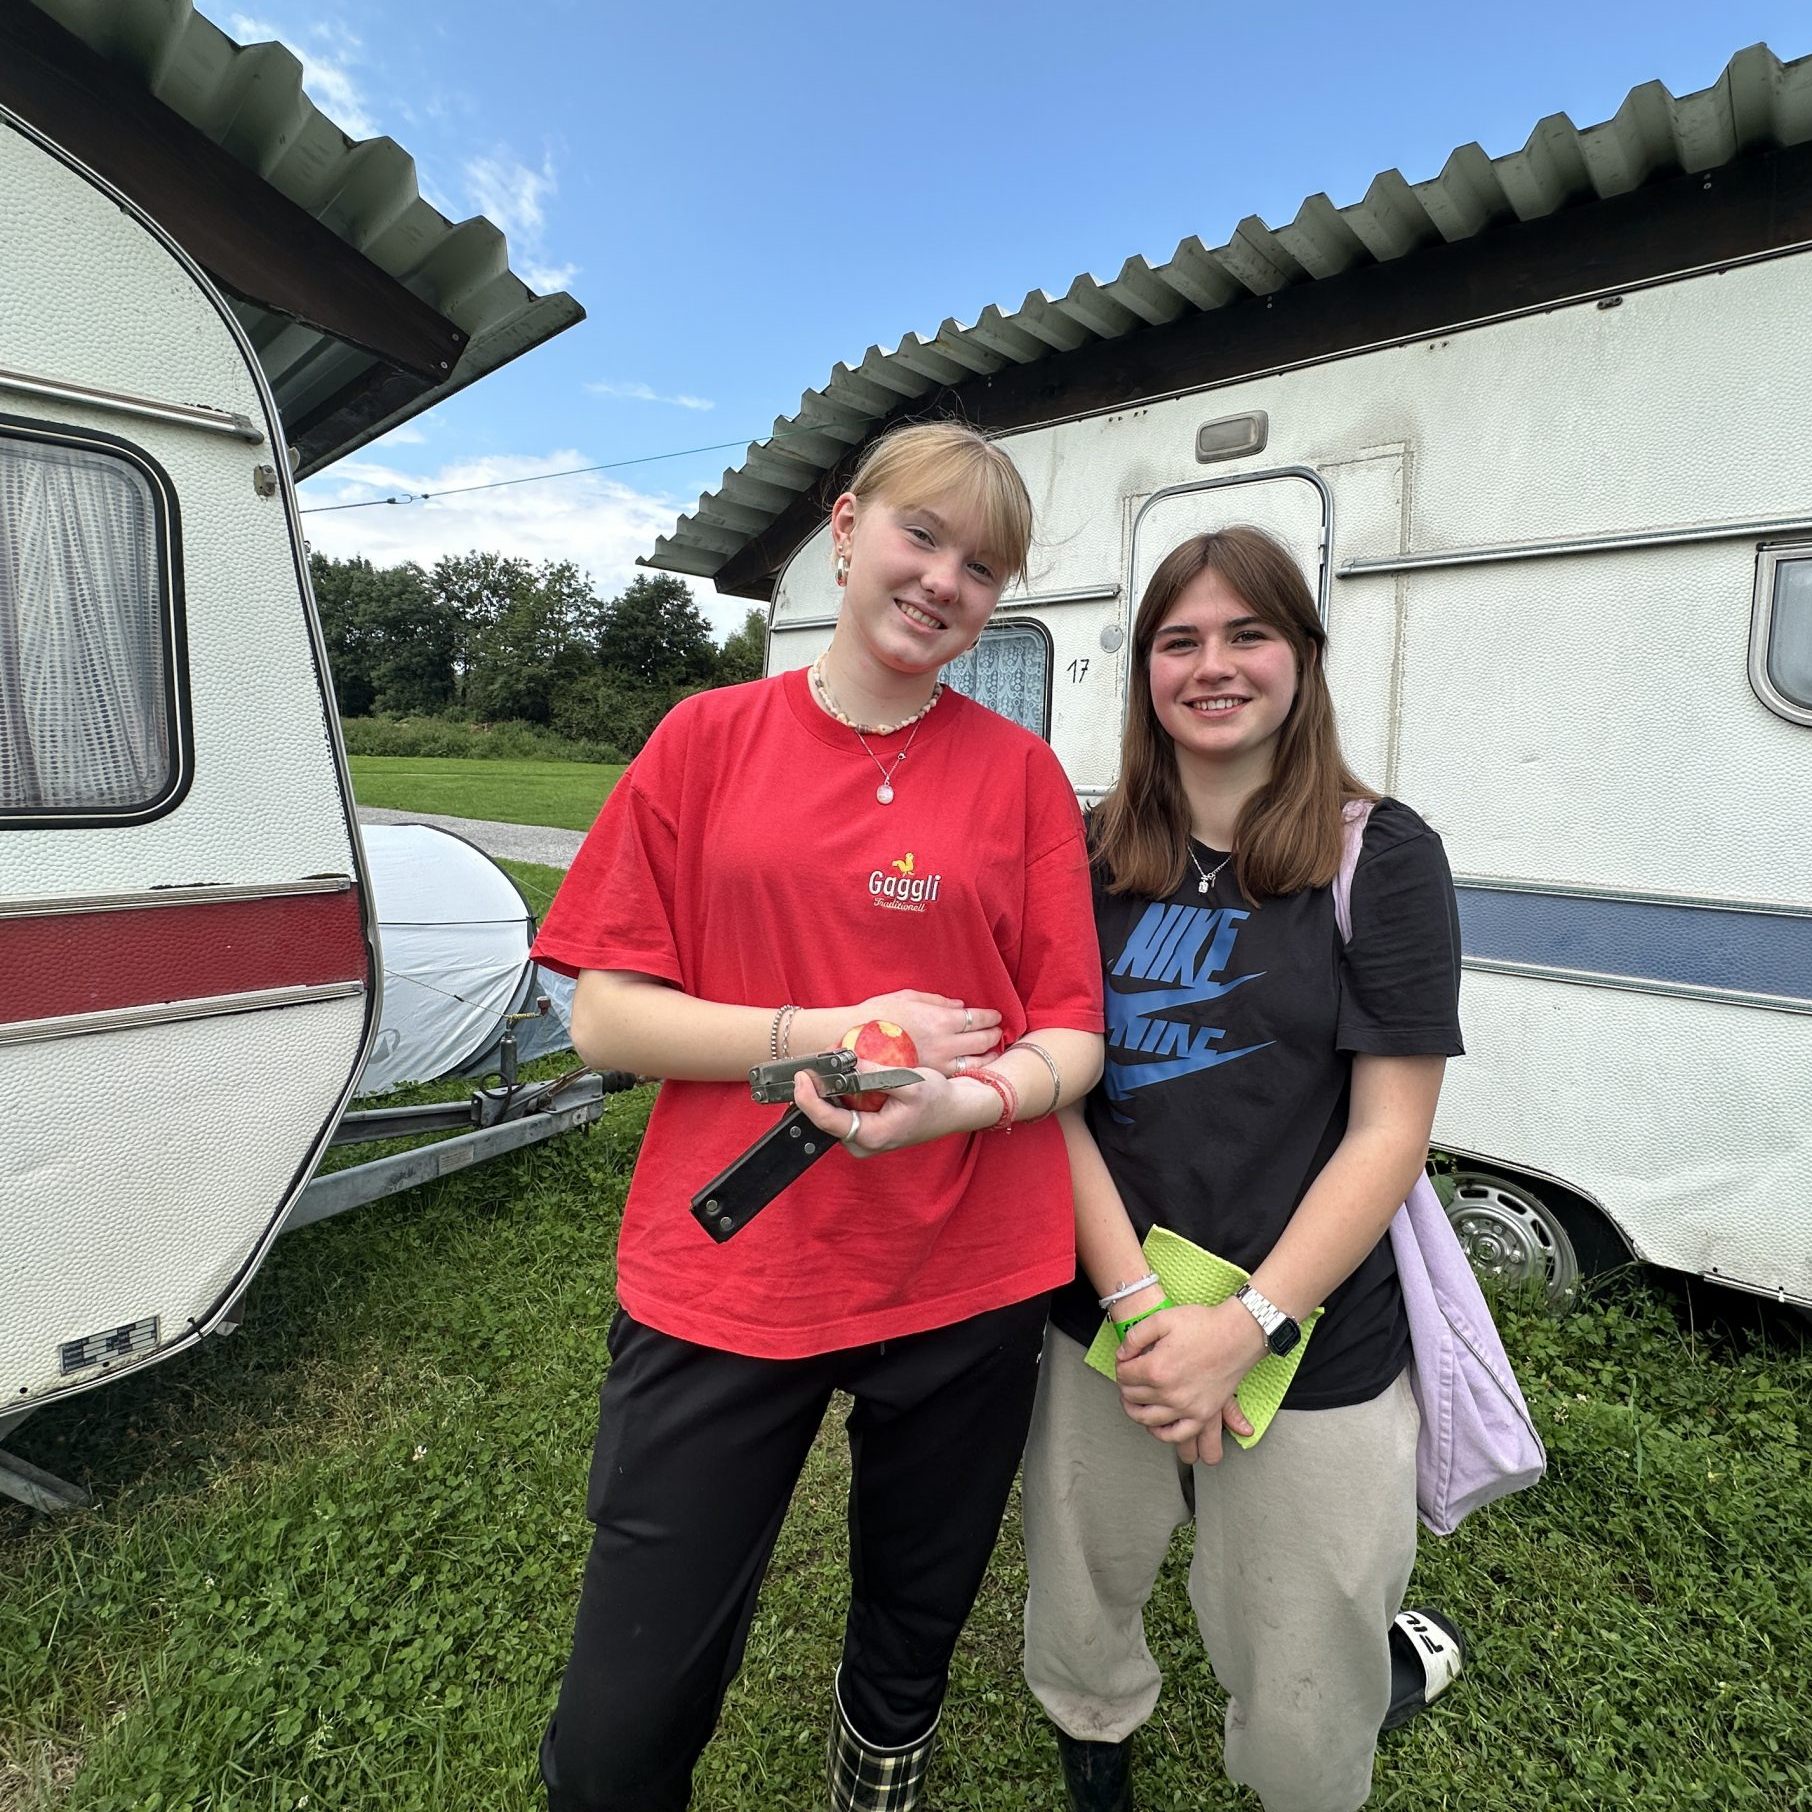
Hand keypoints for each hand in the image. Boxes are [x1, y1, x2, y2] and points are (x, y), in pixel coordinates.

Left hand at [790, 1064, 995, 1157]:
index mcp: (871, 1136)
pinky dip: (843, 1090)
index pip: (826, 1120)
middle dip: (819, 1086)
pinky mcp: (867, 1130)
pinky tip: (848, 1070)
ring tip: (836, 1058)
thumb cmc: (938, 1099)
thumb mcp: (910, 1082)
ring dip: (831, 1086)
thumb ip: (877, 1074)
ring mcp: (865, 1139)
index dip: (807, 1098)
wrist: (956, 1109)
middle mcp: (863, 1143)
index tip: (802, 1076)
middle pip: (826, 1116)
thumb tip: (848, 1061)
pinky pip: (846, 1110)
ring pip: (834, 1112)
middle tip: (824, 1056)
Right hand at [850, 990, 1002, 1076]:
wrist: (854, 1046)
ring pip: (976, 1062)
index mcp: (940, 1019)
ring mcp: (939, 1064)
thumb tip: (959, 1006)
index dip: (990, 1017)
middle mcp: (944, 1043)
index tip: (995, 1016)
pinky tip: (975, 1067)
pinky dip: (972, 1070)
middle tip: (998, 1032)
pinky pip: (959, 1075)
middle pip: (982, 1040)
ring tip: (993, 1051)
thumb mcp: (907, 998)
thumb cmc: (877, 1016)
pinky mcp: (930, 1079)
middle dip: (993, 1035)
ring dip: (988, 1055)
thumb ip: (937, 1001)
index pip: (977, 1018)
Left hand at [1113, 1301, 1264, 1465]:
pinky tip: (1155, 1424)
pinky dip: (1160, 1433)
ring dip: (1134, 1410)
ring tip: (1133, 1401)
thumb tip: (1122, 1354)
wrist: (1237, 1335)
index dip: (1120, 1365)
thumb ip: (1135, 1336)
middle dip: (1125, 1385)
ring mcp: (1186, 1407)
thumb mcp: (1162, 1319)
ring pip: (1147, 1418)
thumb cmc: (1204, 1325)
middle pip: (1132, 1396)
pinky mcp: (1201, 1415)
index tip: (1125, 1361)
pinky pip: (1175, 1434)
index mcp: (1156, 1368)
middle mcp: (1169, 1392)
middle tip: (1128, 1377)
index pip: (1124, 1375)